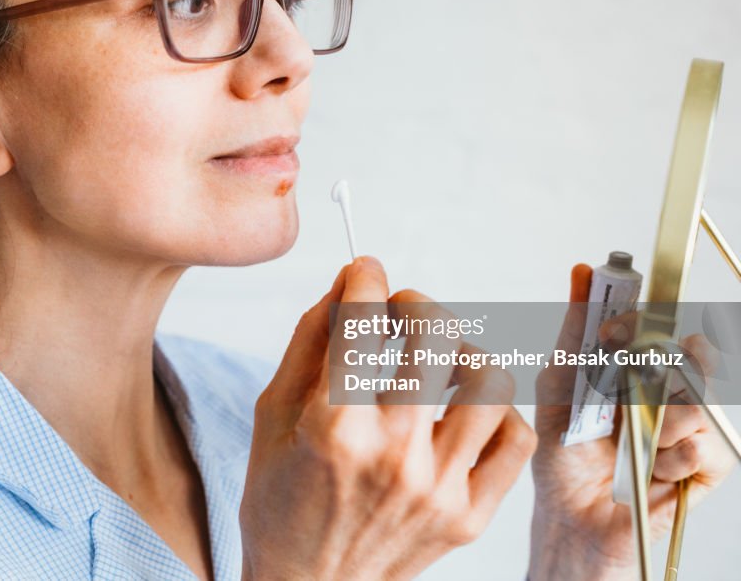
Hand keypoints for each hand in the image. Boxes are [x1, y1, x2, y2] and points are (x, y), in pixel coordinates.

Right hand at [240, 256, 536, 579]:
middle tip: (399, 310)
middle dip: (415, 303)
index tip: (365, 271)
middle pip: (435, 337)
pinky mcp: (469, 516)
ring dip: (462, 351)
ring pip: (488, 382)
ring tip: (438, 359)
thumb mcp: (273, 417)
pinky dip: (496, 412)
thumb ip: (309, 344)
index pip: (362, 321)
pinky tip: (463, 409)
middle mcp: (393, 456)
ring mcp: (438, 489)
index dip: (364, 278)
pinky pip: (515, 441)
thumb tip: (344, 287)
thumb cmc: (281, 506)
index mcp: (334, 429)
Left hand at [529, 264, 735, 580]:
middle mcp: (669, 390)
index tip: (619, 328)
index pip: (663, 323)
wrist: (571, 515)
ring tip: (629, 442)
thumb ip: (576, 331)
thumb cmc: (561, 453)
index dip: (647, 318)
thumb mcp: (558, 385)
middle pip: (696, 353)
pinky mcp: (707, 466)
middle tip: (633, 380)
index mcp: (636, 367)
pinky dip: (671, 458)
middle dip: (664, 363)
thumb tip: (582, 271)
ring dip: (656, 422)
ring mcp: (690, 426)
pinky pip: (705, 447)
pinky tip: (649, 470)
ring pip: (699, 400)